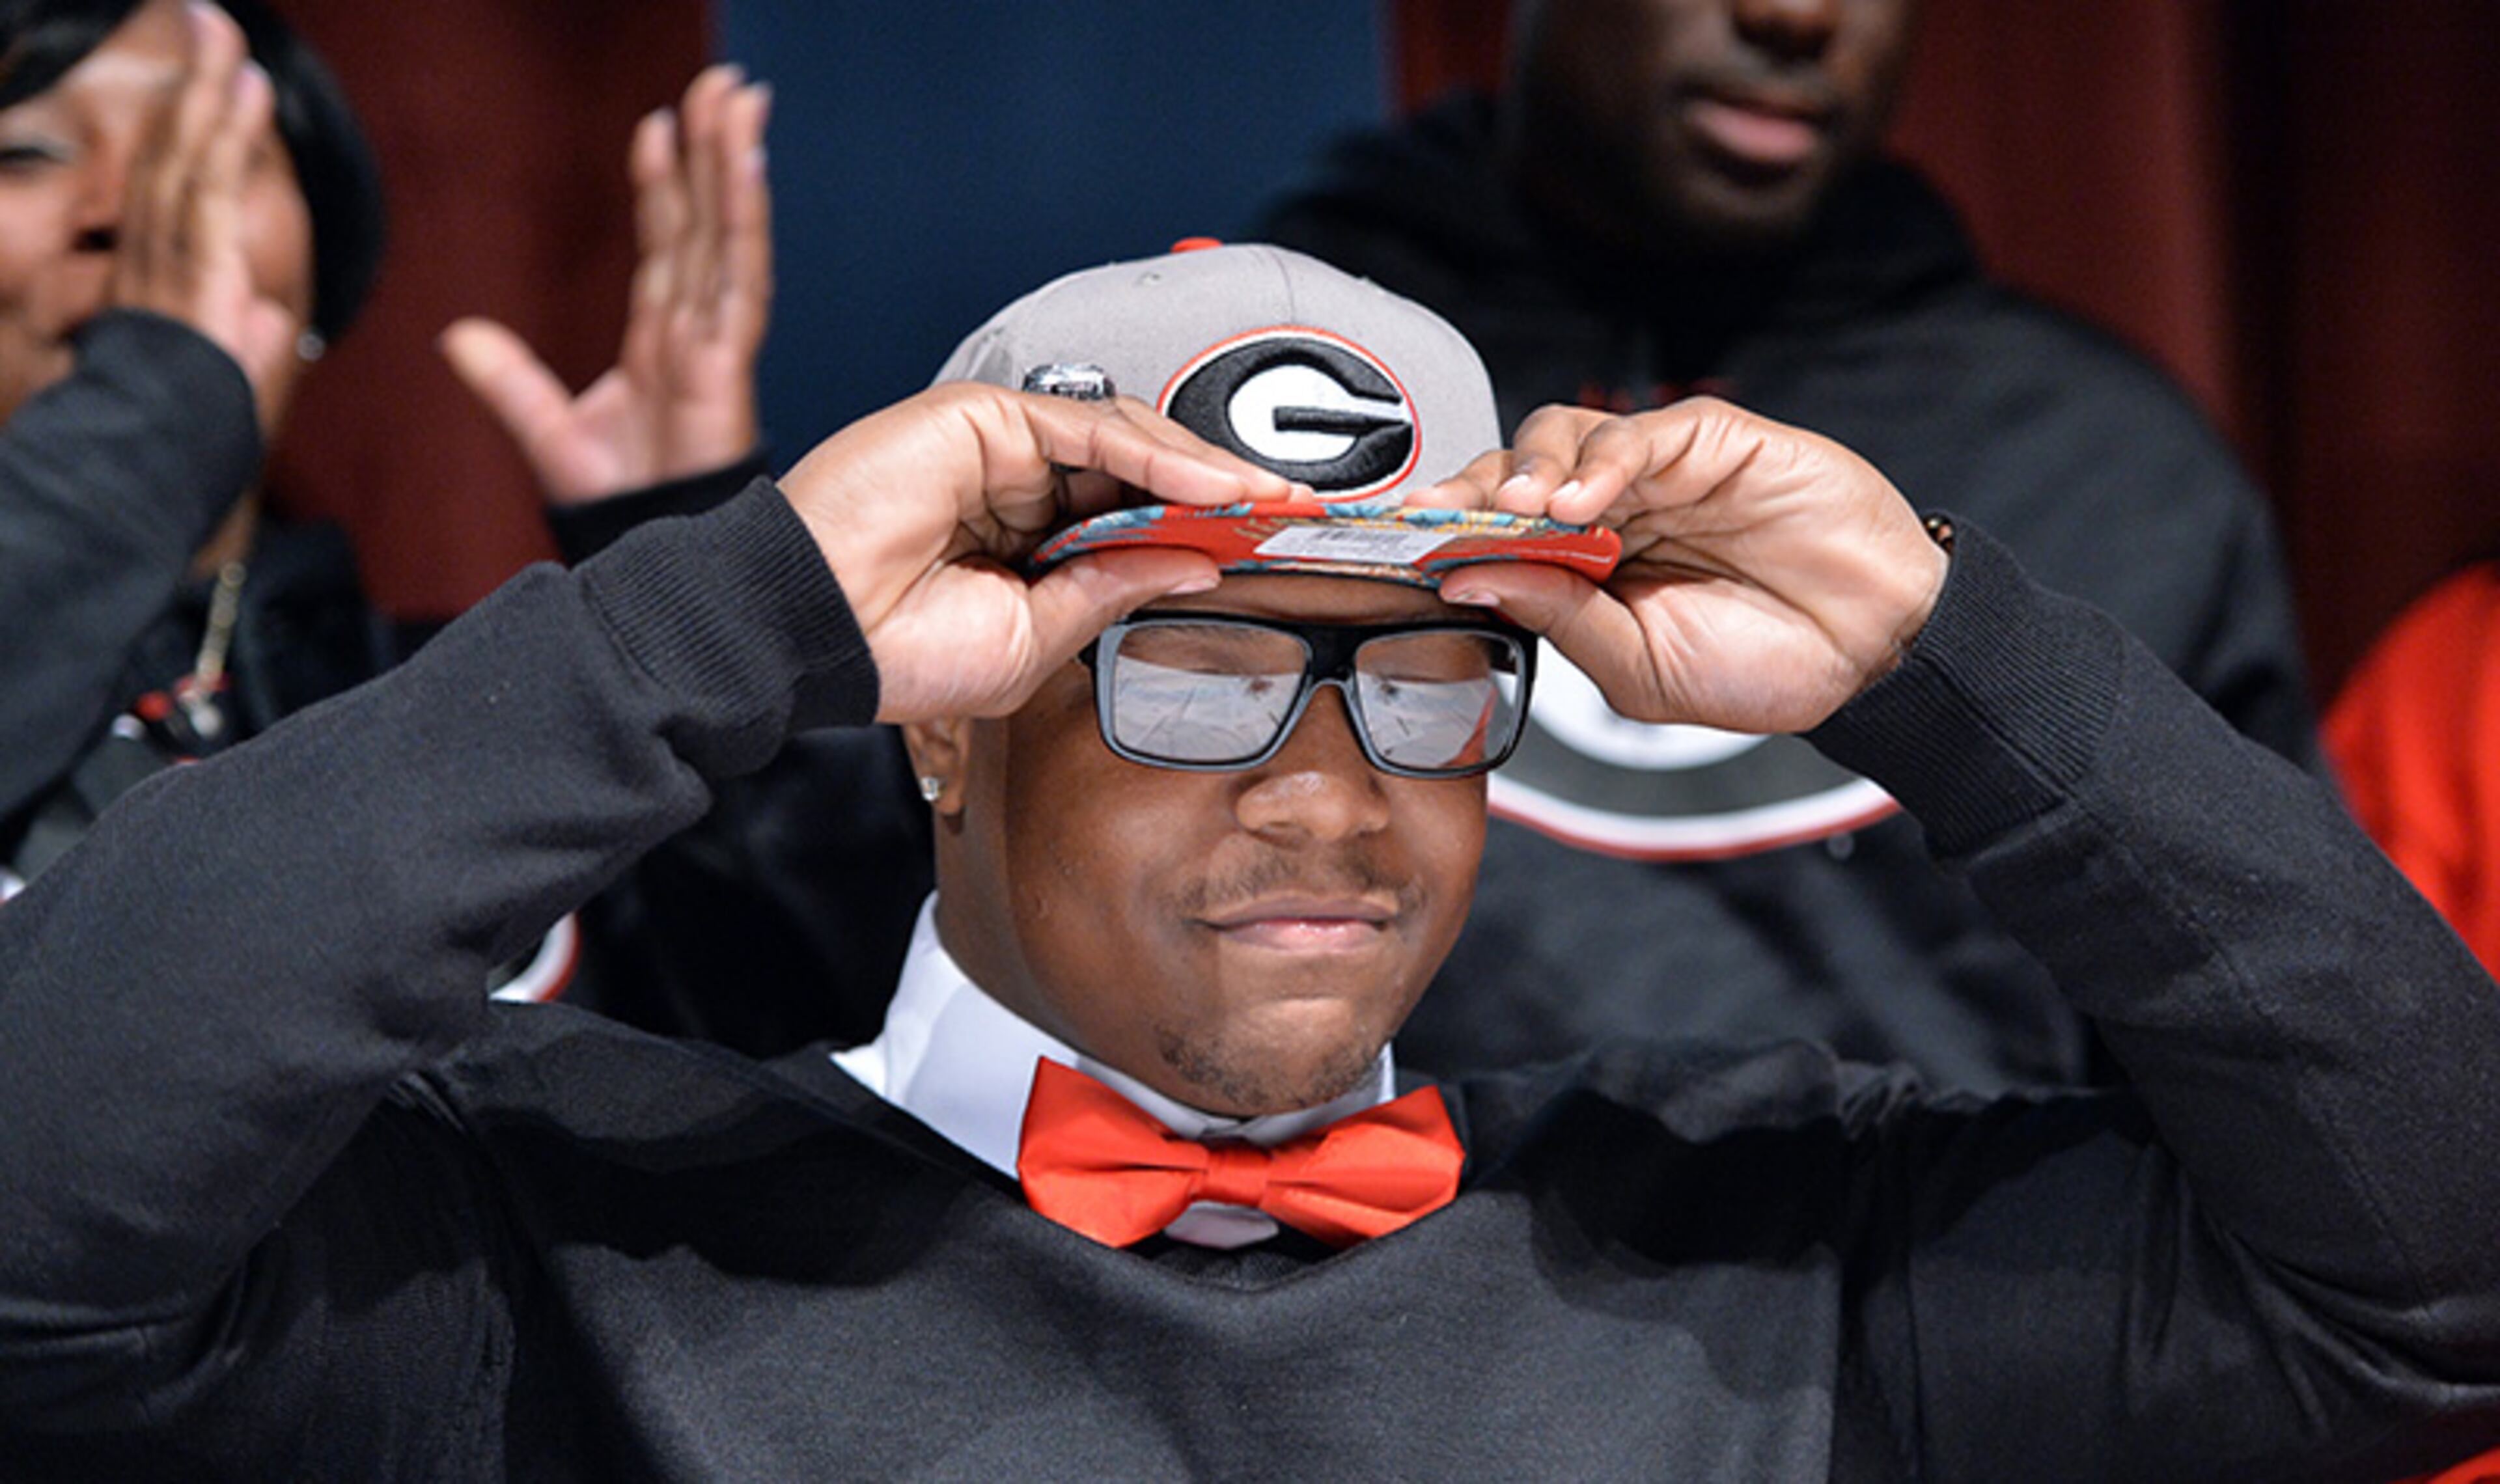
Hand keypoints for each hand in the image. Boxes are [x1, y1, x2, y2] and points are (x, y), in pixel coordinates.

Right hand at [108, 3, 300, 424]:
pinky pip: (214, 181)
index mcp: (163, 265)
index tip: (209, 75)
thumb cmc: (191, 418)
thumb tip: (268, 321)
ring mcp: (171, 250)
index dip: (189, 122)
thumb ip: (246, 336)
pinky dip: (229, 130)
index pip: (177, 179)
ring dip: (209, 87)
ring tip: (225, 32)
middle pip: (174, 146)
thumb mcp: (224, 367)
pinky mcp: (196, 259)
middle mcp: (156, 245)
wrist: (162, 449)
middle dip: (192, 80)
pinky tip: (246, 87)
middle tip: (207, 18)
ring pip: (189, 151)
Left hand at [441, 64, 770, 503]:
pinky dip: (743, 218)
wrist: (649, 562)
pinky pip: (737, 276)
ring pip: (727, 234)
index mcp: (660, 342)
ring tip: (739, 100)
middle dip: (715, 151)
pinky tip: (743, 166)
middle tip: (724, 86)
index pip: (667, 244)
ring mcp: (714, 342)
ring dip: (733, 163)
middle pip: (705, 222)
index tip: (661, 126)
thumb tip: (458, 336)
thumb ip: (509, 381)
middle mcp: (693, 331)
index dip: (666, 185)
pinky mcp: (726, 361)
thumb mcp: (546, 433)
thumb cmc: (623, 509)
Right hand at [775, 384, 1303, 723]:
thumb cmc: (898, 653)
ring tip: (1271, 499)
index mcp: (1025, 543)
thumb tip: (1198, 564)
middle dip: (1224, 490)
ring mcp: (1000, 447)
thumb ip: (1111, 588)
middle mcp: (1017, 485)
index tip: (1276, 542)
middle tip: (1299, 511)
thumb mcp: (1035, 638)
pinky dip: (1155, 453)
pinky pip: (1089, 425)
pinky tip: (1208, 482)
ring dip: (1205, 469)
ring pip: (1125, 440)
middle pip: (1141, 472)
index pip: (1133, 520)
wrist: (816, 640)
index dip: (1206, 526)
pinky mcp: (981, 416)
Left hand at [1420, 399, 1947, 735]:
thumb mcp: (1639, 670)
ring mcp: (1656, 471)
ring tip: (1520, 513)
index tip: (1400, 550)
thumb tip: (1470, 578)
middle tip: (1440, 520)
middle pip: (1509, 474)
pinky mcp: (1709, 439)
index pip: (1494, 535)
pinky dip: (1599, 461)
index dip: (1447, 535)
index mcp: (1584, 569)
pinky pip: (1636, 434)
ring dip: (1525, 470)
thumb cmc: (1764, 664)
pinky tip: (1582, 501)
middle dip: (1467, 494)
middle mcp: (1610, 511)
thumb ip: (1558, 618)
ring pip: (1559, 437)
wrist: (1871, 651)